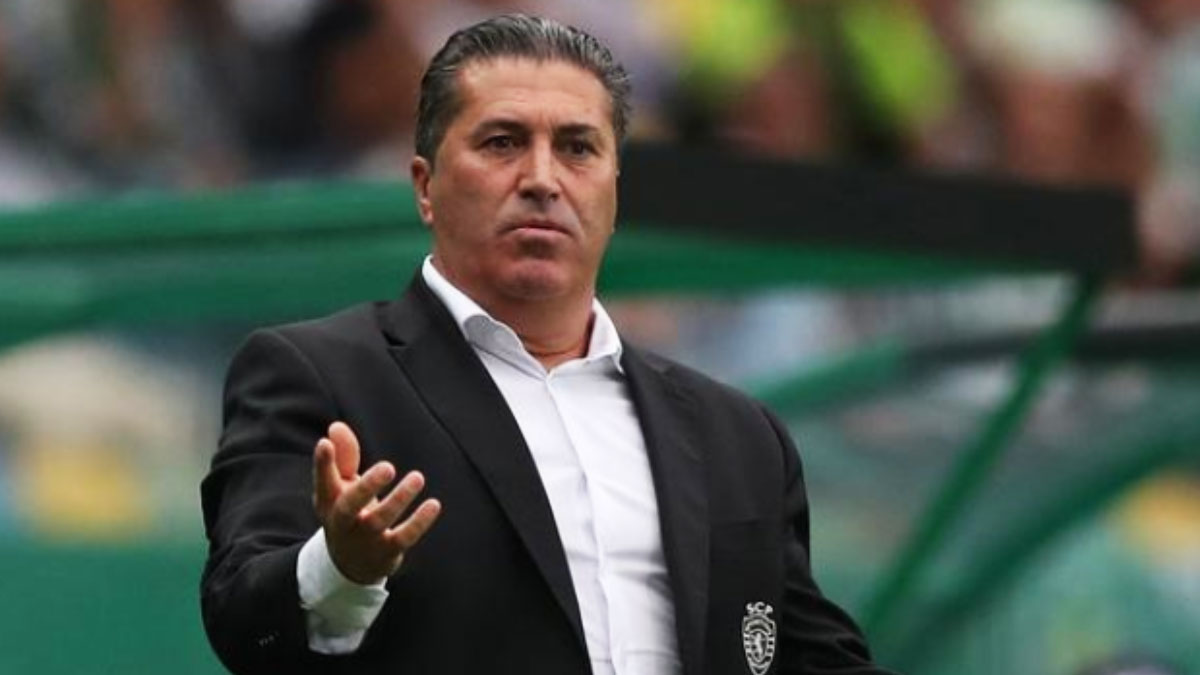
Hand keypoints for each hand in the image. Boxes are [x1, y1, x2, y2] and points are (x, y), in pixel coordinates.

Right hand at [313, 421, 441, 584]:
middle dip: (366, 487)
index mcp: (328, 502)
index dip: (322, 463)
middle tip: (388, 466)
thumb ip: (343, 457)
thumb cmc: (348, 513)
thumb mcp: (341, 487)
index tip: (325, 443)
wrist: (350, 565)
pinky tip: (434, 504)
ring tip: (417, 478)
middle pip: (349, 507)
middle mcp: (342, 523)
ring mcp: (364, 540)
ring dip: (399, 499)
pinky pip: (403, 538)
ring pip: (379, 521)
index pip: (322, 482)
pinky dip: (419, 523)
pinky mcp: (386, 552)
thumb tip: (336, 426)